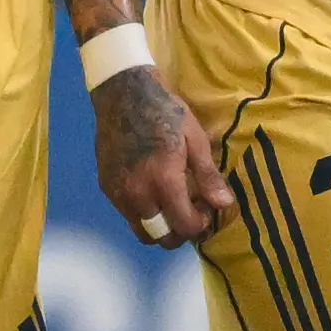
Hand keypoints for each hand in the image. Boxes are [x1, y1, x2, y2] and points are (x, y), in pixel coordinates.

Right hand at [90, 54, 229, 247]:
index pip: (183, 226)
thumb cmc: (165, 112)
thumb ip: (207, 176)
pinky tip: (152, 190)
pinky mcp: (106, 186)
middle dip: (179, 233)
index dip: (199, 226)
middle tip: (190, 213)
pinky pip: (127, 214)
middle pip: (160, 238)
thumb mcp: (195, 139)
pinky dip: (143, 212)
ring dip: (159, 226)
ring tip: (171, 203)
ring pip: (141, 230)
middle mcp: (137, 193)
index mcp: (163, 181)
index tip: (206, 210)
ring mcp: (118, 192)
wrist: (123, 92)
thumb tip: (224, 204)